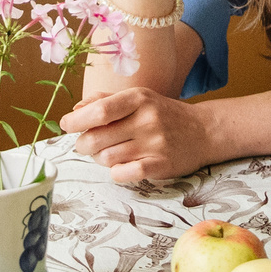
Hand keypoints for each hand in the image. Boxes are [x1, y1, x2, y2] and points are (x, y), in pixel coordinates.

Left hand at [60, 87, 219, 183]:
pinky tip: (122, 166)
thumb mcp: (139, 98)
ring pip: (106, 158)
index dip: (76, 120)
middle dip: (83, 144)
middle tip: (87, 144)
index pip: (99, 110)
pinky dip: (116, 172)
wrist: (204, 131)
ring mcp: (155, 144)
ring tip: (108, 153)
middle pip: (96, 138)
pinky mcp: (160, 165)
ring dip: (100, 158)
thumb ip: (106, 100)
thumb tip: (75, 110)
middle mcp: (147, 119)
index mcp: (138, 98)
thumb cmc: (164, 114)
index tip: (66, 125)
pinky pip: (123, 173)